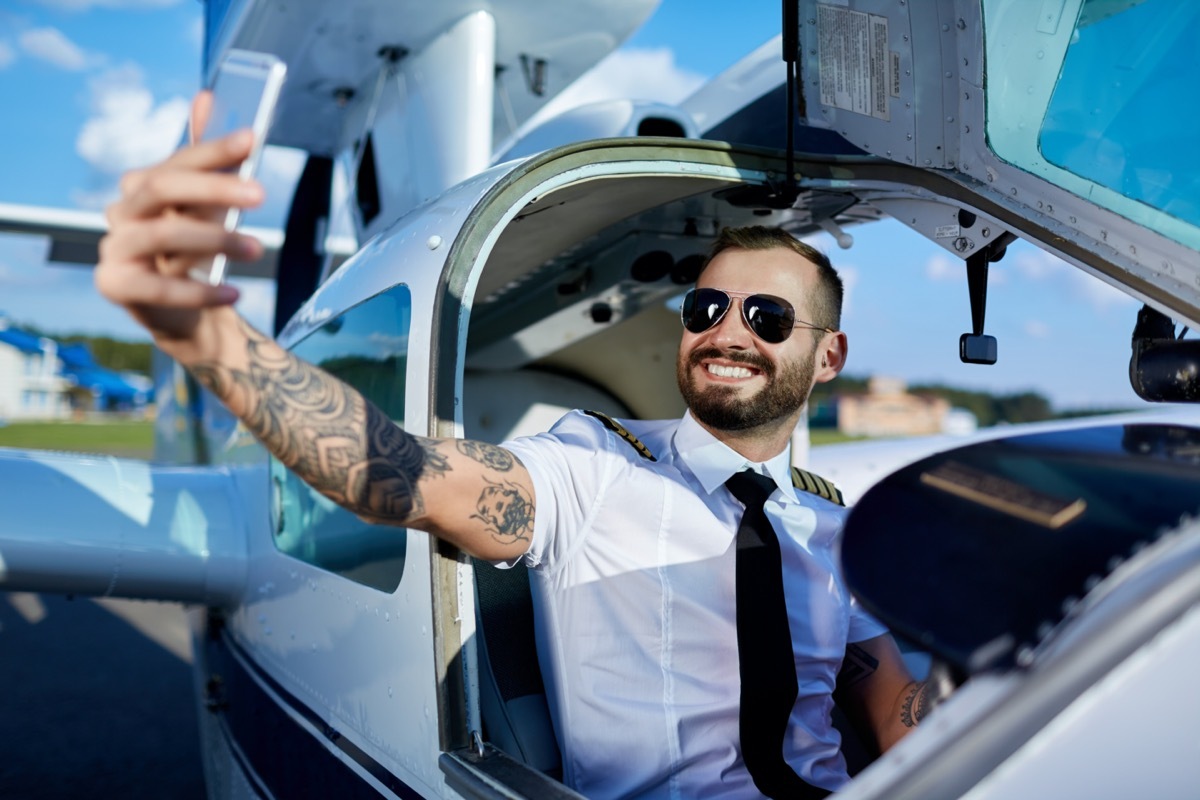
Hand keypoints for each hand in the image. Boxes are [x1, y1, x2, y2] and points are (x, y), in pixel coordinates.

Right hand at [95, 92, 265, 356]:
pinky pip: (158, 287)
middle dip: (213, 188)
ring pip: (162, 235)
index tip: (253, 140)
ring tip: (259, 248)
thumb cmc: (198, 250)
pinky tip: (234, 293)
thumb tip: (207, 97)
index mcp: (142, 186)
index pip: (177, 162)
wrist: (189, 312)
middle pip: (163, 189)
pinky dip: (200, 291)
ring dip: (215, 238)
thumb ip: (208, 159)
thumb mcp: (207, 204)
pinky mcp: (115, 285)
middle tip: (260, 194)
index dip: (213, 150)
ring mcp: (114, 248)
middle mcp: (122, 212)